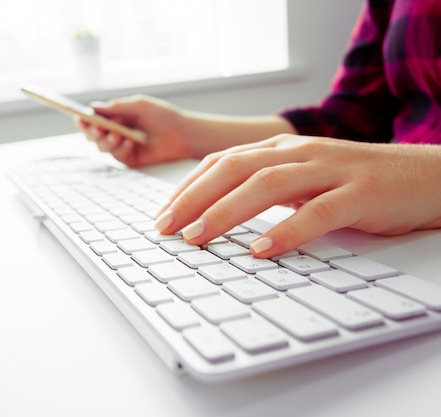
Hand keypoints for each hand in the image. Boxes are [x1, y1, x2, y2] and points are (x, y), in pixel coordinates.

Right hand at [75, 95, 194, 166]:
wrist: (182, 133)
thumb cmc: (162, 116)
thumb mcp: (138, 106)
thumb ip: (116, 107)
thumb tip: (94, 107)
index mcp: (114, 116)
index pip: (92, 119)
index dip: (83, 120)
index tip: (79, 118)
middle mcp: (114, 131)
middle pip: (92, 135)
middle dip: (93, 132)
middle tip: (98, 128)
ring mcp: (120, 146)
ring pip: (101, 146)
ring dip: (107, 140)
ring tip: (118, 135)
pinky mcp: (128, 159)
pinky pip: (117, 156)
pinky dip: (121, 148)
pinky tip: (130, 142)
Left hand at [154, 134, 440, 256]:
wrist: (425, 175)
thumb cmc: (355, 182)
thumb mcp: (302, 179)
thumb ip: (264, 188)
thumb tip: (216, 213)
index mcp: (281, 149)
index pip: (221, 162)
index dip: (187, 187)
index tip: (161, 215)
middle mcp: (299, 152)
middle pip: (234, 168)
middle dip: (193, 198)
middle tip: (165, 228)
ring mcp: (330, 170)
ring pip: (268, 184)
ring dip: (226, 211)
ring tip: (198, 237)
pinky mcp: (360, 193)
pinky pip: (318, 211)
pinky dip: (286, 231)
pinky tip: (261, 250)